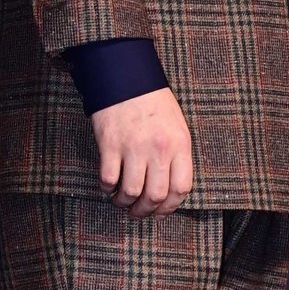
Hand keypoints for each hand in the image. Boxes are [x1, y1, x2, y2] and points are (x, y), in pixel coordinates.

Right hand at [91, 86, 193, 217]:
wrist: (126, 77)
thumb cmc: (153, 102)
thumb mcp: (176, 126)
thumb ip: (176, 156)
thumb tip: (169, 190)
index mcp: (179, 144)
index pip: (181, 188)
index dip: (170, 207)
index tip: (160, 212)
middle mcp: (159, 148)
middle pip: (155, 196)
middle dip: (145, 211)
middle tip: (138, 212)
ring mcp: (133, 147)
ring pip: (131, 192)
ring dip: (124, 203)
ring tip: (121, 202)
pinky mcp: (110, 144)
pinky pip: (108, 179)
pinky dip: (107, 189)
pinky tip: (108, 187)